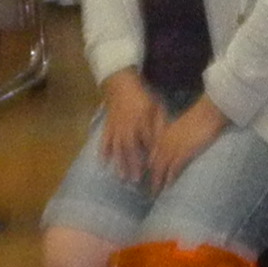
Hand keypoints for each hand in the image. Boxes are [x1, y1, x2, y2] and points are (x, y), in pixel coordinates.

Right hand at [99, 72, 166, 188]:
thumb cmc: (142, 97)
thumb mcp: (155, 108)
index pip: (146, 144)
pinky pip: (104, 141)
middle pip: (130, 151)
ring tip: (121, 178)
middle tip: (135, 181)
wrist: (121, 85)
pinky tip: (103, 163)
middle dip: (133, 166)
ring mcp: (115, 129)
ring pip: (117, 149)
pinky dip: (104, 152)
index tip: (154, 171)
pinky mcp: (107, 127)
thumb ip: (159, 125)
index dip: (150, 158)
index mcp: (140, 124)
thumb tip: (163, 141)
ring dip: (119, 164)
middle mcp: (127, 129)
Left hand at [150, 94, 230, 183]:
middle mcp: (164, 141)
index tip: (145, 176)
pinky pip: (173, 168)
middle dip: (148, 177)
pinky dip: (169, 179)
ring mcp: (173, 147)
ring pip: (159, 168)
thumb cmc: (201, 116)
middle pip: (152, 163)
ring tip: (154, 195)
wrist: (210, 110)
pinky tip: (167, 187)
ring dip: (156, 182)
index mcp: (164, 134)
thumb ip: (178, 136)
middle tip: (145, 191)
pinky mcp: (183, 152)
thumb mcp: (185, 127)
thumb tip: (178, 147)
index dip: (147, 166)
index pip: (150, 153)